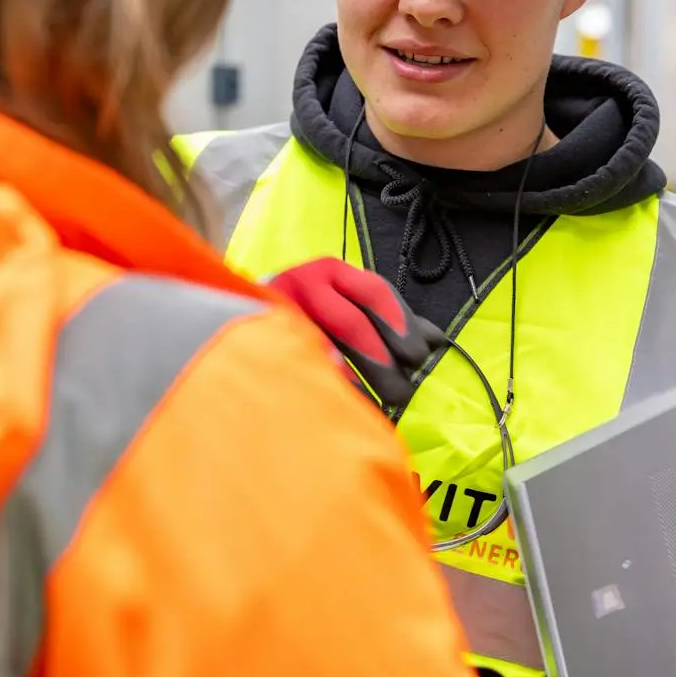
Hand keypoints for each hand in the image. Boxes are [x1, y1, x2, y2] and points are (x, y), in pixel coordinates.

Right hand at [266, 257, 450, 411]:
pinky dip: (328, 385)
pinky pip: (303, 365)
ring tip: (381, 404)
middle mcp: (302, 284)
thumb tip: (435, 340)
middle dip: (381, 359)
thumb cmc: (309, 312)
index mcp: (330, 272)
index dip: (401, 323)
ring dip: (358, 380)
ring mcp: (278, 312)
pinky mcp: (262, 339)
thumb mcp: (348, 303)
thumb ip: (388, 318)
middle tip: (403, 392)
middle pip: (351, 322)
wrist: (240, 316)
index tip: (420, 354)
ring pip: (325, 346)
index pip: (374, 292)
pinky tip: (346, 402)